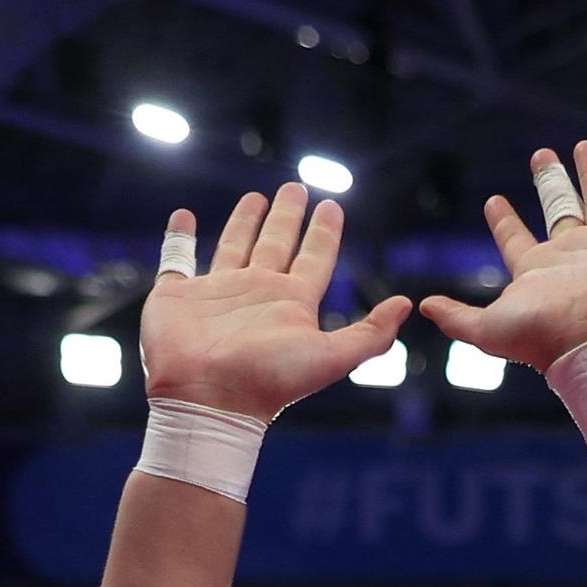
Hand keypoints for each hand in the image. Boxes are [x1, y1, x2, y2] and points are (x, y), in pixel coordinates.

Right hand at [139, 186, 410, 419]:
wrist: (210, 399)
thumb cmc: (270, 379)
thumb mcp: (331, 357)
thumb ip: (371, 334)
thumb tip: (407, 304)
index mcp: (293, 303)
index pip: (315, 258)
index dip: (325, 233)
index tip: (332, 205)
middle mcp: (259, 293)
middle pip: (278, 243)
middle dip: (288, 216)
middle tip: (297, 187)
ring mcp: (220, 292)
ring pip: (236, 245)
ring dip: (246, 221)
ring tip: (257, 196)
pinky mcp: (180, 293)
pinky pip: (178, 257)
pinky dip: (178, 236)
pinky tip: (184, 215)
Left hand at [418, 142, 586, 375]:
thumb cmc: (544, 337)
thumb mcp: (488, 328)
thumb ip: (457, 317)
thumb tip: (424, 306)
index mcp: (539, 272)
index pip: (517, 240)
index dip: (505, 222)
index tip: (493, 201)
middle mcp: (573, 256)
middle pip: (561, 211)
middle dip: (550, 183)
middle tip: (540, 156)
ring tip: (583, 146)